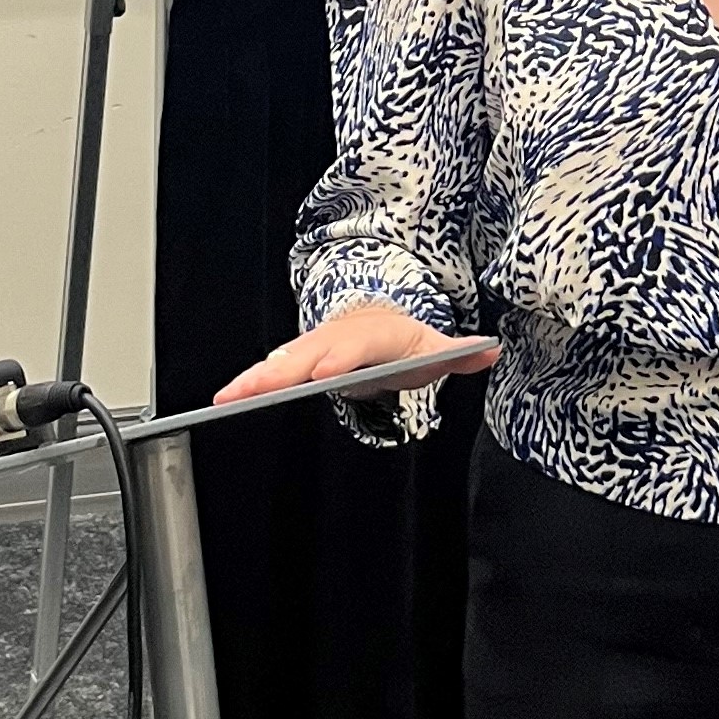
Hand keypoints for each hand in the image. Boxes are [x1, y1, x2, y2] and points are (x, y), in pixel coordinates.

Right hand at [211, 301, 497, 404]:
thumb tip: (491, 349)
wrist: (381, 320)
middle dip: (283, 372)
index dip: (341, 359)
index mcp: (375, 334)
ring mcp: (317, 345)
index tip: (324, 375)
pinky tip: (228, 397)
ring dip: (256, 378)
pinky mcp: (300, 358)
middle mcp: (340, 336)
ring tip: (227, 398)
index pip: (357, 346)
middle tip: (258, 390)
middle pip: (310, 354)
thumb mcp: (437, 347)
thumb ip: (460, 353)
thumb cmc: (406, 341)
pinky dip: (250, 382)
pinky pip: (273, 370)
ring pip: (284, 361)